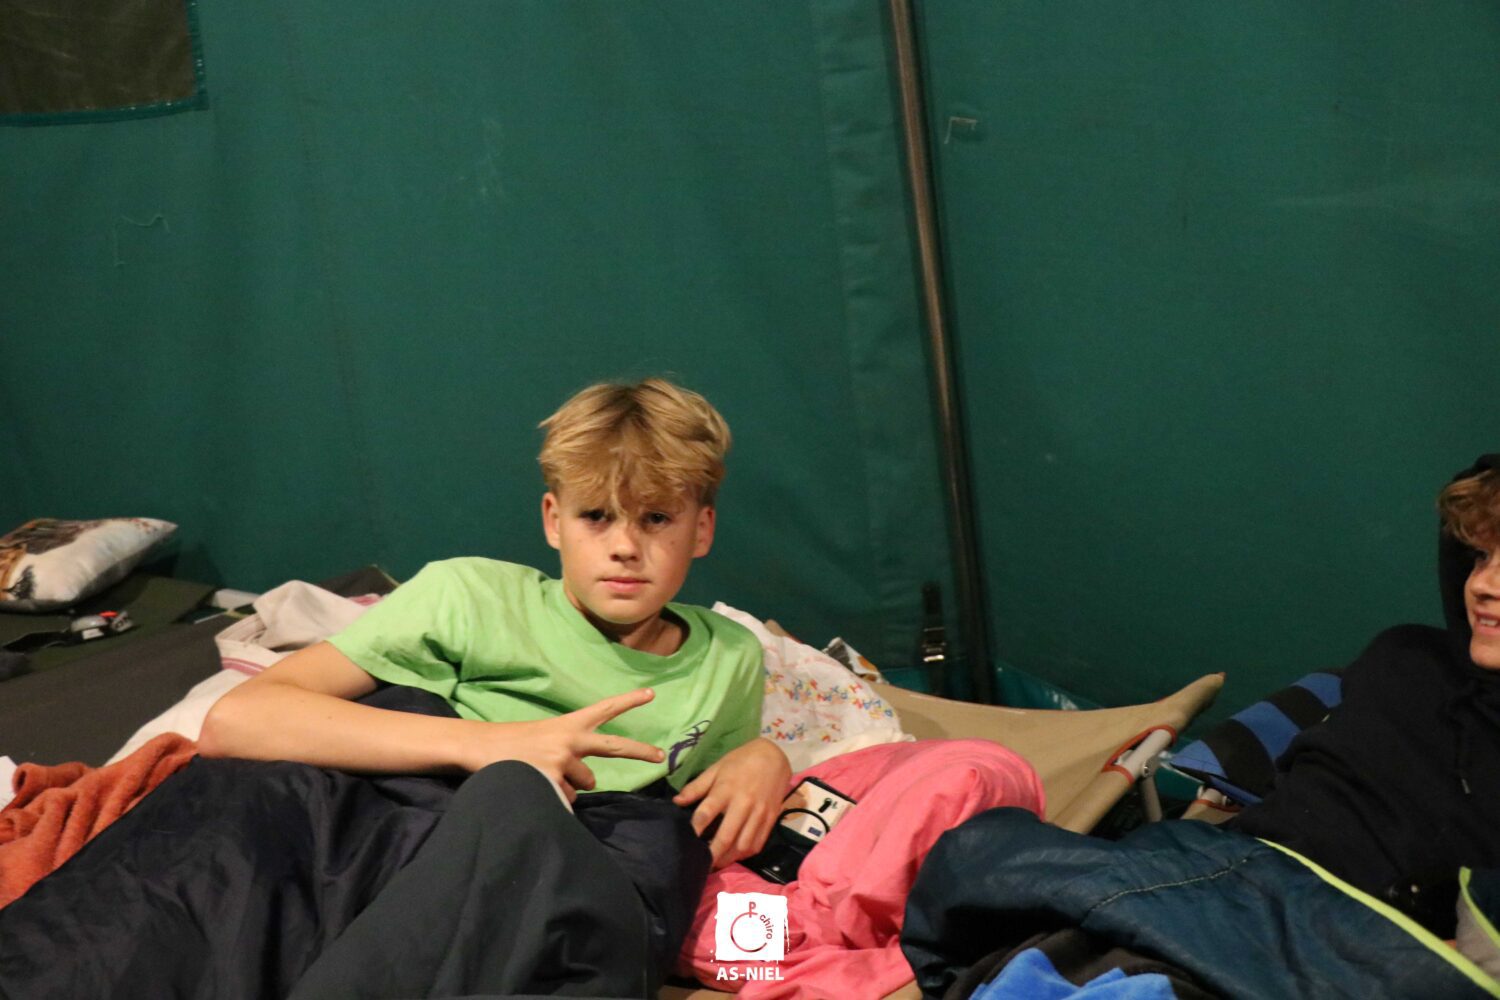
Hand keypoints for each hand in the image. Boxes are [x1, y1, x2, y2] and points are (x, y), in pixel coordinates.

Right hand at [466, 688, 663, 801]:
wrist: (480, 746)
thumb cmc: (513, 743)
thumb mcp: (545, 737)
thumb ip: (572, 752)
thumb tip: (590, 782)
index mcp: (570, 724)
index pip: (604, 709)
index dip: (629, 701)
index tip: (651, 694)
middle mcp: (571, 739)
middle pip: (614, 746)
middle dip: (640, 751)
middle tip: (660, 757)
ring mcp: (563, 759)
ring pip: (585, 784)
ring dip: (571, 785)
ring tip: (543, 776)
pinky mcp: (551, 778)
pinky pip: (566, 800)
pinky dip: (555, 799)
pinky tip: (537, 787)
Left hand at [672, 737, 791, 867]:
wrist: (774, 756)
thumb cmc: (740, 761)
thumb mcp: (716, 768)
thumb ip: (696, 787)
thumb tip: (676, 802)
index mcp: (726, 789)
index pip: (706, 814)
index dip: (694, 830)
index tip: (685, 841)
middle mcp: (743, 803)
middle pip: (726, 836)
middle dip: (712, 854)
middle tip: (700, 864)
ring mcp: (759, 813)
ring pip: (743, 845)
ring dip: (728, 858)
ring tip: (716, 863)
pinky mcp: (771, 819)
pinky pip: (758, 843)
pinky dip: (745, 854)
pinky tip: (735, 855)